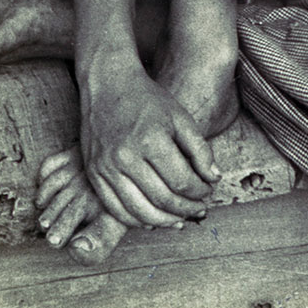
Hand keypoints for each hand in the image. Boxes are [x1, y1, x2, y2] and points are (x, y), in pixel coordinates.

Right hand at [80, 68, 219, 228]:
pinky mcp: (93, 174)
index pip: (181, 181)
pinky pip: (115, 209)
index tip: (208, 191)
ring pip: (138, 211)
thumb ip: (200, 149)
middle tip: (199, 210)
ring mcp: (106, 167)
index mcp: (151, 139)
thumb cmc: (148, 100)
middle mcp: (125, 156)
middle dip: (186, 209)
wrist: (108, 86)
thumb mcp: (181, 117)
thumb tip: (214, 179)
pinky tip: (153, 219)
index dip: (199, 192)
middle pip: (162, 199)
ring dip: (164, 221)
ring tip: (180, 220)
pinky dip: (136, 220)